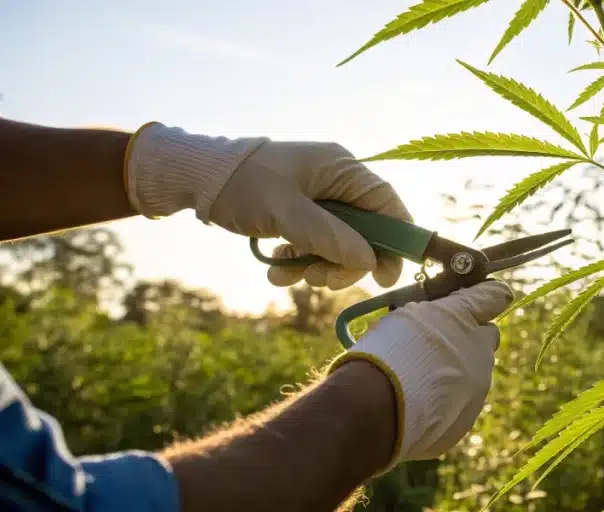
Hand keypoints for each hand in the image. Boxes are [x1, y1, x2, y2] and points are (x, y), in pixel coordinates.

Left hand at [123, 123, 411, 288]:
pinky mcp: (301, 214)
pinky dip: (300, 262)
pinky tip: (277, 273)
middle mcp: (336, 182)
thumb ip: (329, 236)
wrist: (196, 178)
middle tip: (320, 280)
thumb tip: (368, 262)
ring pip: (340, 244)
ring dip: (320, 266)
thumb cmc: (242, 185)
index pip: (387, 205)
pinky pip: (315, 244)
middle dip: (344, 262)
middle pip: (365, 232)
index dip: (395, 241)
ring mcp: (319, 199)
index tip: (385, 276)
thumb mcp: (285, 212)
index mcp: (342, 168)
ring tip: (291, 274)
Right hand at [328, 280, 512, 470]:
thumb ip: (435, 315)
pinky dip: (446, 404)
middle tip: (439, 346)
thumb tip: (440, 319)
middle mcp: (480, 350)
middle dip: (470, 339)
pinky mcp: (467, 418)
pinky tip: (419, 406)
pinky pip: (461, 405)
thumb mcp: (406, 316)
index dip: (489, 297)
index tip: (484, 299)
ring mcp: (478, 387)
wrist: (377, 405)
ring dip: (456, 374)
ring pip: (476, 374)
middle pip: (487, 338)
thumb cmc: (385, 352)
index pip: (494, 296)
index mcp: (464, 317)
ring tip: (419, 382)